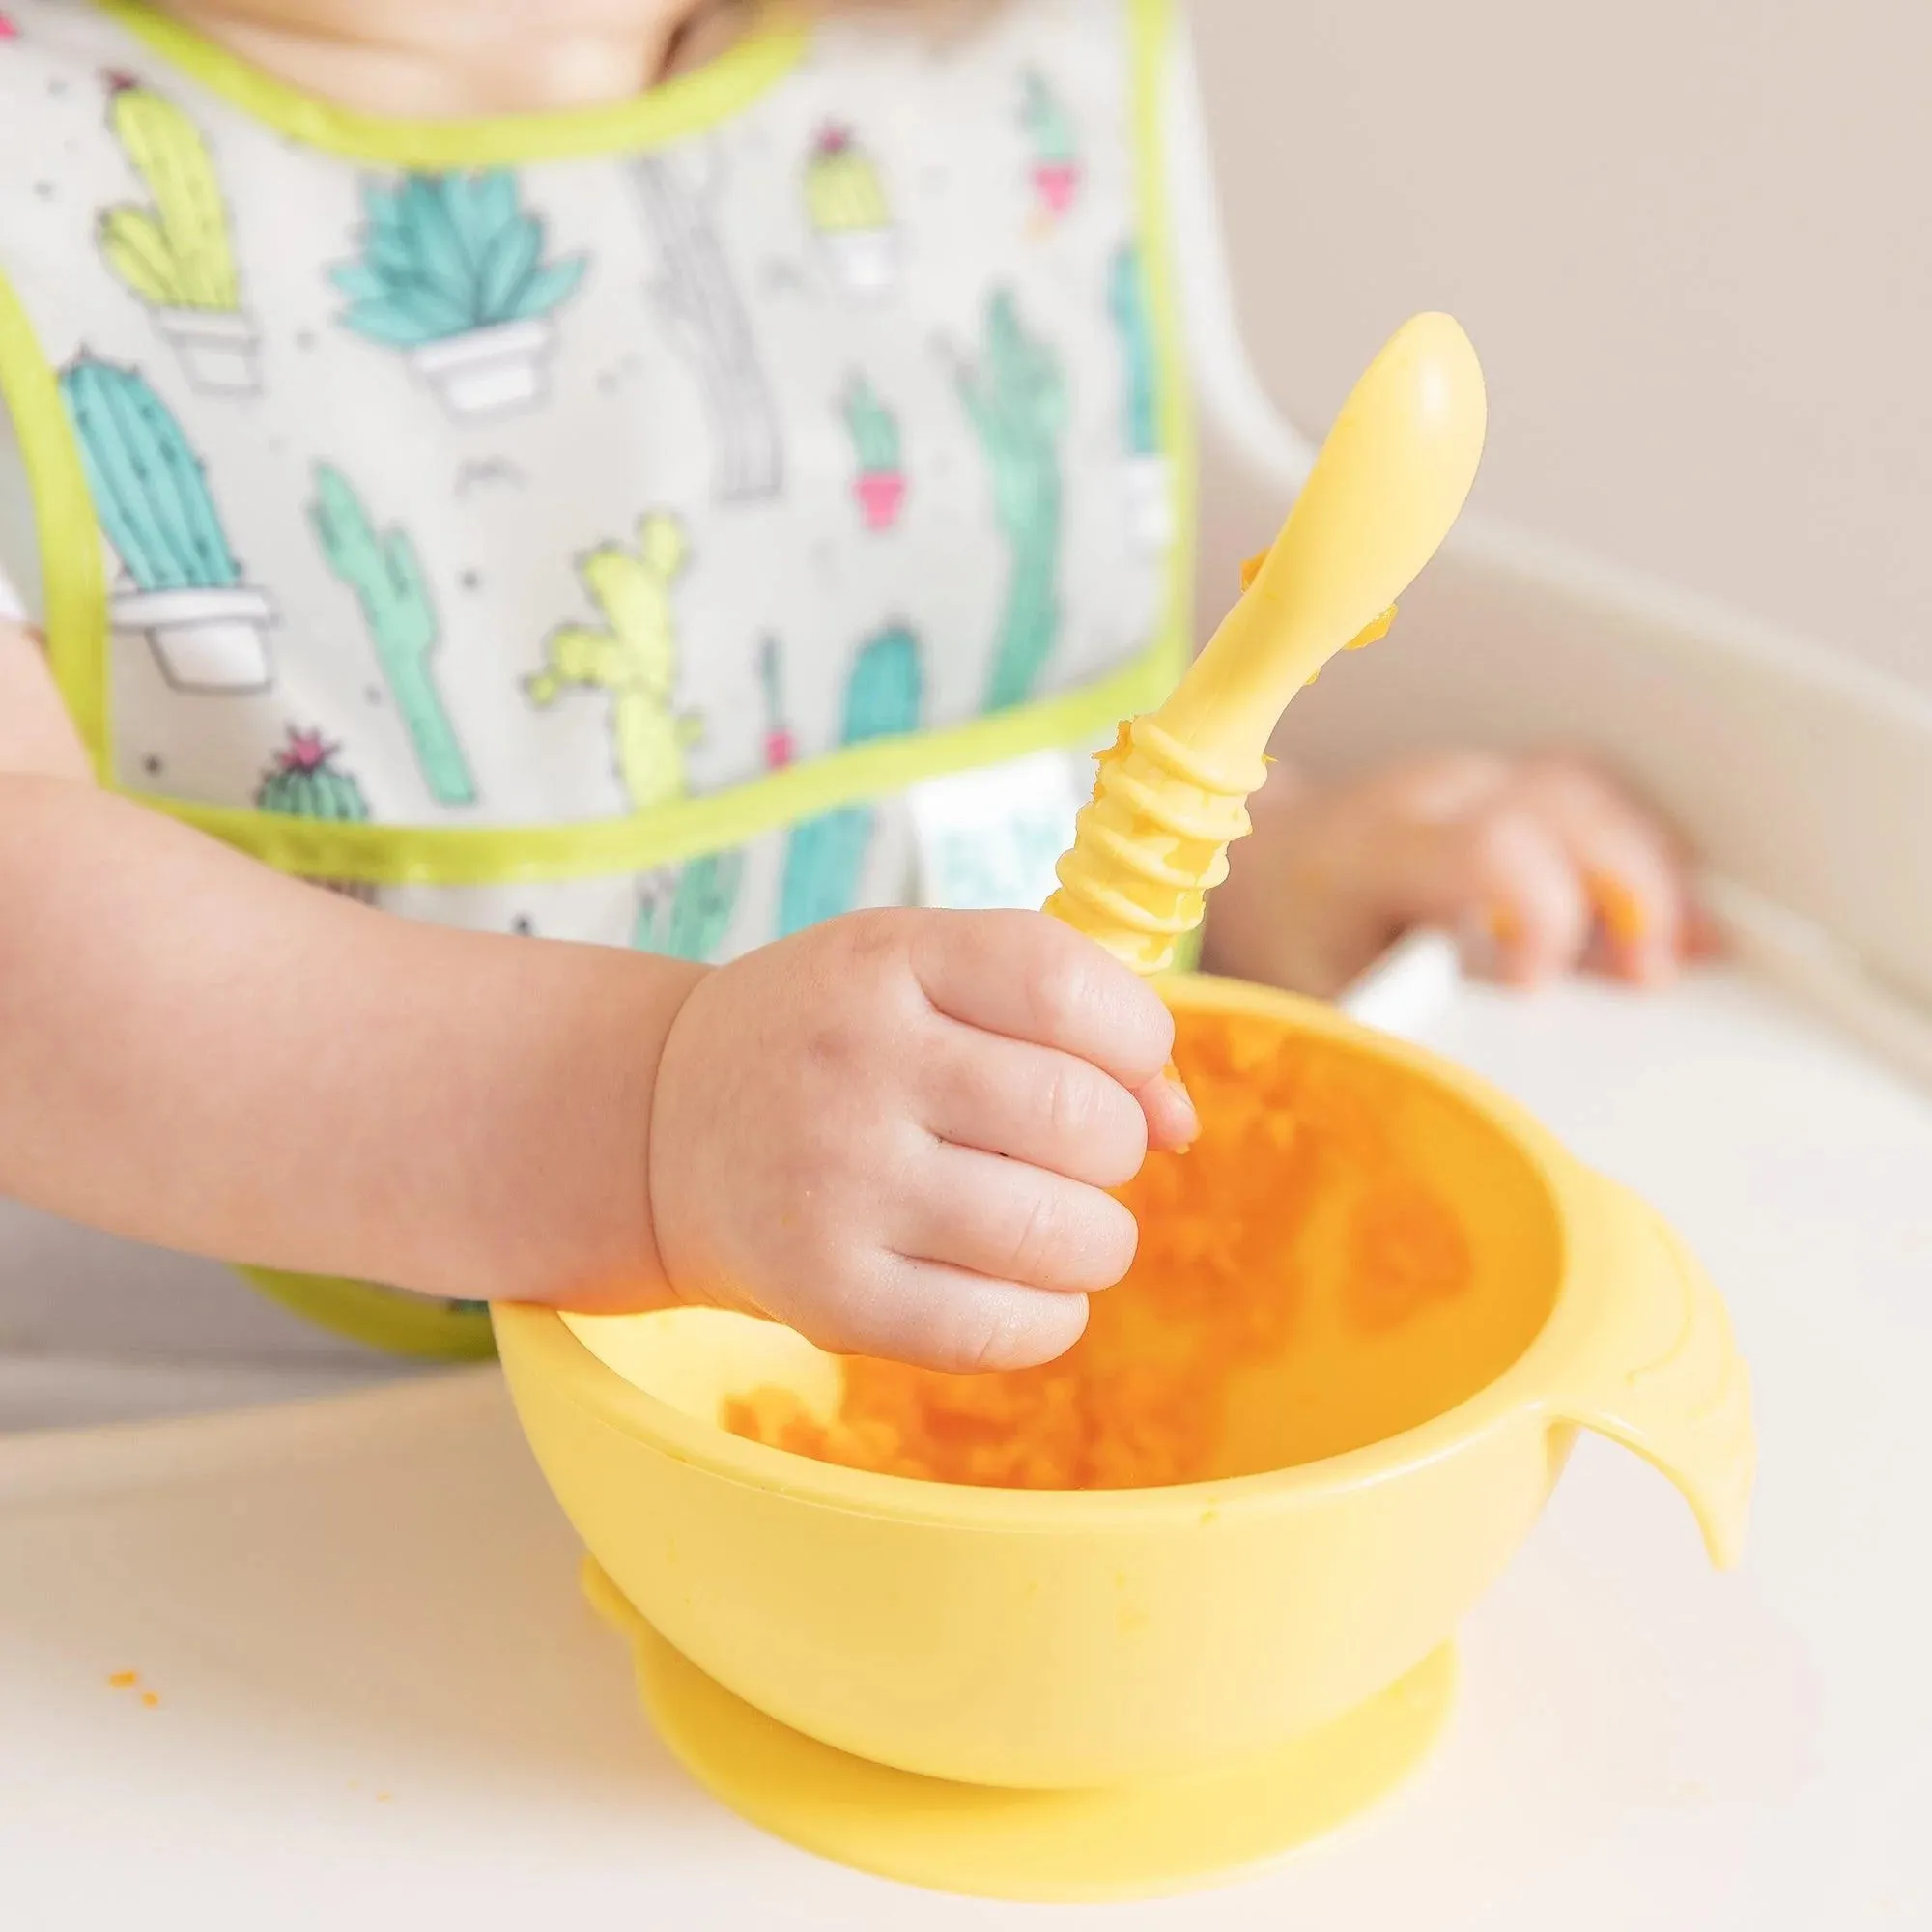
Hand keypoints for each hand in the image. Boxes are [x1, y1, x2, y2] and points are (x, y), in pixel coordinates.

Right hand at [647, 909, 1196, 1371]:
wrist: (664, 1126)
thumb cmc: (835, 1040)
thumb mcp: (923, 976)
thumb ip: (1062, 1017)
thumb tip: (1181, 1123)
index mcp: (887, 960)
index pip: (1065, 985)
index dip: (1137, 1034)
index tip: (1123, 1062)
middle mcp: (855, 1065)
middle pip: (1079, 1120)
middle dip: (1116, 1149)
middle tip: (1076, 1155)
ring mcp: (837, 1186)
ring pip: (1060, 1233)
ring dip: (1098, 1239)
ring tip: (1057, 1224)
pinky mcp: (829, 1299)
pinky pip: (1004, 1330)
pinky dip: (1051, 1316)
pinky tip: (1022, 1286)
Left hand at [1205, 751, 1706, 997]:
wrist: (1259, 863)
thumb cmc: (1288, 935)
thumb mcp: (1317, 996)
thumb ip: (1391, 1031)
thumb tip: (1462, 1093)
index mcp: (1375, 846)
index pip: (1490, 845)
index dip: (1541, 913)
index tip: (1538, 987)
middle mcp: (1431, 794)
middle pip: (1564, 801)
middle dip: (1629, 886)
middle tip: (1647, 978)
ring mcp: (1474, 780)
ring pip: (1590, 791)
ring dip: (1649, 868)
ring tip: (1682, 952)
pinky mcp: (1505, 787)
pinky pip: (1590, 800)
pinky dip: (1639, 854)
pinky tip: (1666, 920)